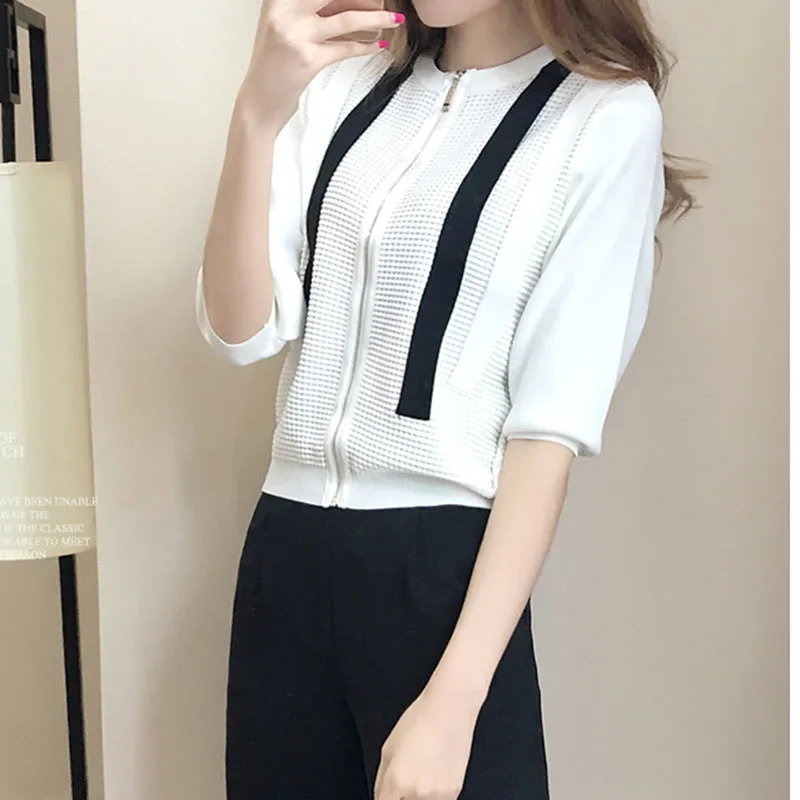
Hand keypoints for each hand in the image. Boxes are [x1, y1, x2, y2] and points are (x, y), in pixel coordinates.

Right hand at [237, 0, 401, 128]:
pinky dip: (365, 46)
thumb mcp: (286, 27)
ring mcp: (296, 34)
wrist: (259, 100)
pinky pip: (345, 48)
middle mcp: (285, 11)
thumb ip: (312, 11)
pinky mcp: (308, 59)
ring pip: (347, 19)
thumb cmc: (274, 65)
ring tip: (395, 20)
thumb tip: (350, 4)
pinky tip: (378, 45)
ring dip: (376, 18)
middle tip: (384, 2)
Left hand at [374, 682, 482, 799]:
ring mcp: (437, 796)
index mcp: (397, 782)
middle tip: (406, 777)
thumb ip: (382, 780)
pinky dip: (433, 793)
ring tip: (422, 772)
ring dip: (417, 796)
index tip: (389, 793)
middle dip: (401, 795)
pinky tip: (434, 772)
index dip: (386, 797)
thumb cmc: (420, 721)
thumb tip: (382, 795)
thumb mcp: (388, 748)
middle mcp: (417, 794)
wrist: (450, 711)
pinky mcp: (454, 794)